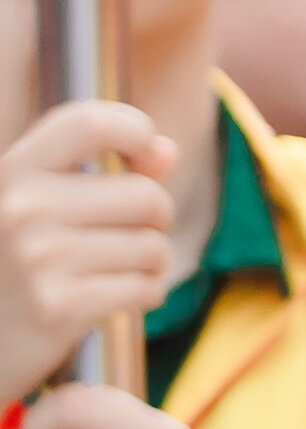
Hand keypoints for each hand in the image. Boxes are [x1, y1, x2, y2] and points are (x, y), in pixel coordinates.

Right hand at [0, 100, 179, 384]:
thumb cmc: (11, 269)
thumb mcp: (34, 208)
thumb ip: (98, 174)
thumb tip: (166, 151)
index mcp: (9, 173)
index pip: (88, 123)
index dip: (135, 131)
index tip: (144, 158)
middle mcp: (19, 208)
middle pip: (146, 196)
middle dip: (152, 223)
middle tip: (120, 242)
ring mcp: (37, 257)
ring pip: (153, 247)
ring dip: (148, 266)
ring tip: (109, 275)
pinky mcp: (60, 306)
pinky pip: (146, 288)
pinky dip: (142, 295)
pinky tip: (110, 301)